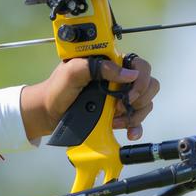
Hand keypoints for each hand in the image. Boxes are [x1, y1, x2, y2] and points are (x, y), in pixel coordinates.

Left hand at [21, 56, 159, 141]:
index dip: (140, 79)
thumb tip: (129, 74)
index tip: (127, 94)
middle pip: (148, 84)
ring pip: (144, 103)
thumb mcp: (72, 72)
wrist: (47, 114)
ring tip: (115, 121)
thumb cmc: (56, 89)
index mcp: (109, 63)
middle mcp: (117, 79)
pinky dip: (136, 126)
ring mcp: (118, 97)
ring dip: (135, 114)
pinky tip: (129, 132)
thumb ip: (98, 67)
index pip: (139, 64)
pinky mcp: (116, 113)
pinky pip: (137, 119)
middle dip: (139, 99)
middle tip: (120, 107)